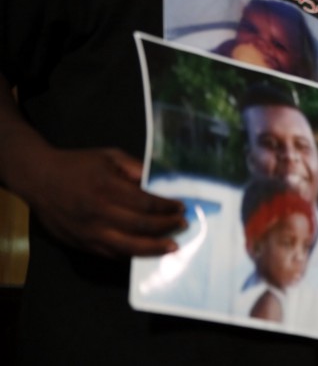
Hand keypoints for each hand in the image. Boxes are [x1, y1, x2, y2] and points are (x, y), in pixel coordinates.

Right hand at [25, 147, 185, 257]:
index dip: (167, 207)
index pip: (145, 203)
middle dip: (166, 227)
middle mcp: (98, 213)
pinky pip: (112, 255)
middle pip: (141, 226)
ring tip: (172, 247)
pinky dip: (132, 255)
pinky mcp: (82, 244)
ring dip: (154, 248)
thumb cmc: (78, 165)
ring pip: (128, 247)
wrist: (38, 178)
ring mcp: (89, 232)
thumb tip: (161, 183)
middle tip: (183, 225)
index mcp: (106, 188)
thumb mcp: (109, 157)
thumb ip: (136, 169)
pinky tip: (147, 252)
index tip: (182, 207)